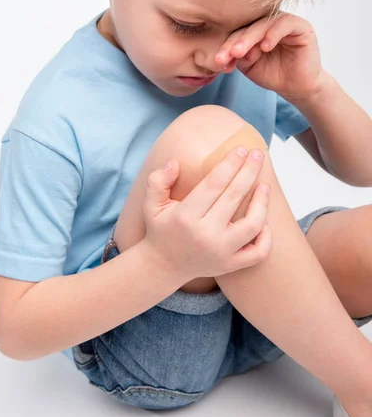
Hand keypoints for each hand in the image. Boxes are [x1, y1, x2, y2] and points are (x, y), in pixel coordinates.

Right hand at [142, 148, 271, 282]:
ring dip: (262, 202)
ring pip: (252, 224)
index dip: (230, 164)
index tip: (240, 149)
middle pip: (234, 197)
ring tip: (264, 185)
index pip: (214, 184)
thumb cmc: (161, 229)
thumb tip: (175, 163)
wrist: (163, 266)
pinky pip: (258, 252)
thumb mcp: (150, 204)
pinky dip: (266, 237)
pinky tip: (265, 220)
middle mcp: (205, 235)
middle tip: (258, 154)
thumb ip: (158, 180)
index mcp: (185, 217)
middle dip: (249, 171)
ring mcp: (221, 253)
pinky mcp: (231, 265)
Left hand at [215, 12, 325, 100]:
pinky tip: (264, 47)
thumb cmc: (273, 74)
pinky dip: (273, 34)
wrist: (297, 88)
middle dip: (235, 41)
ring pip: (263, 23)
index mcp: (255, 29)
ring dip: (249, 38)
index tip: (219, 61)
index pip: (237, 32)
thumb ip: (239, 56)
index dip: (226, 46)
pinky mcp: (301, 26)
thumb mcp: (249, 66)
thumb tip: (232, 50)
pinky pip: (285, 24)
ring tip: (240, 52)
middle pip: (248, 26)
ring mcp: (285, 22)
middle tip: (228, 55)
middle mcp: (269, 22)